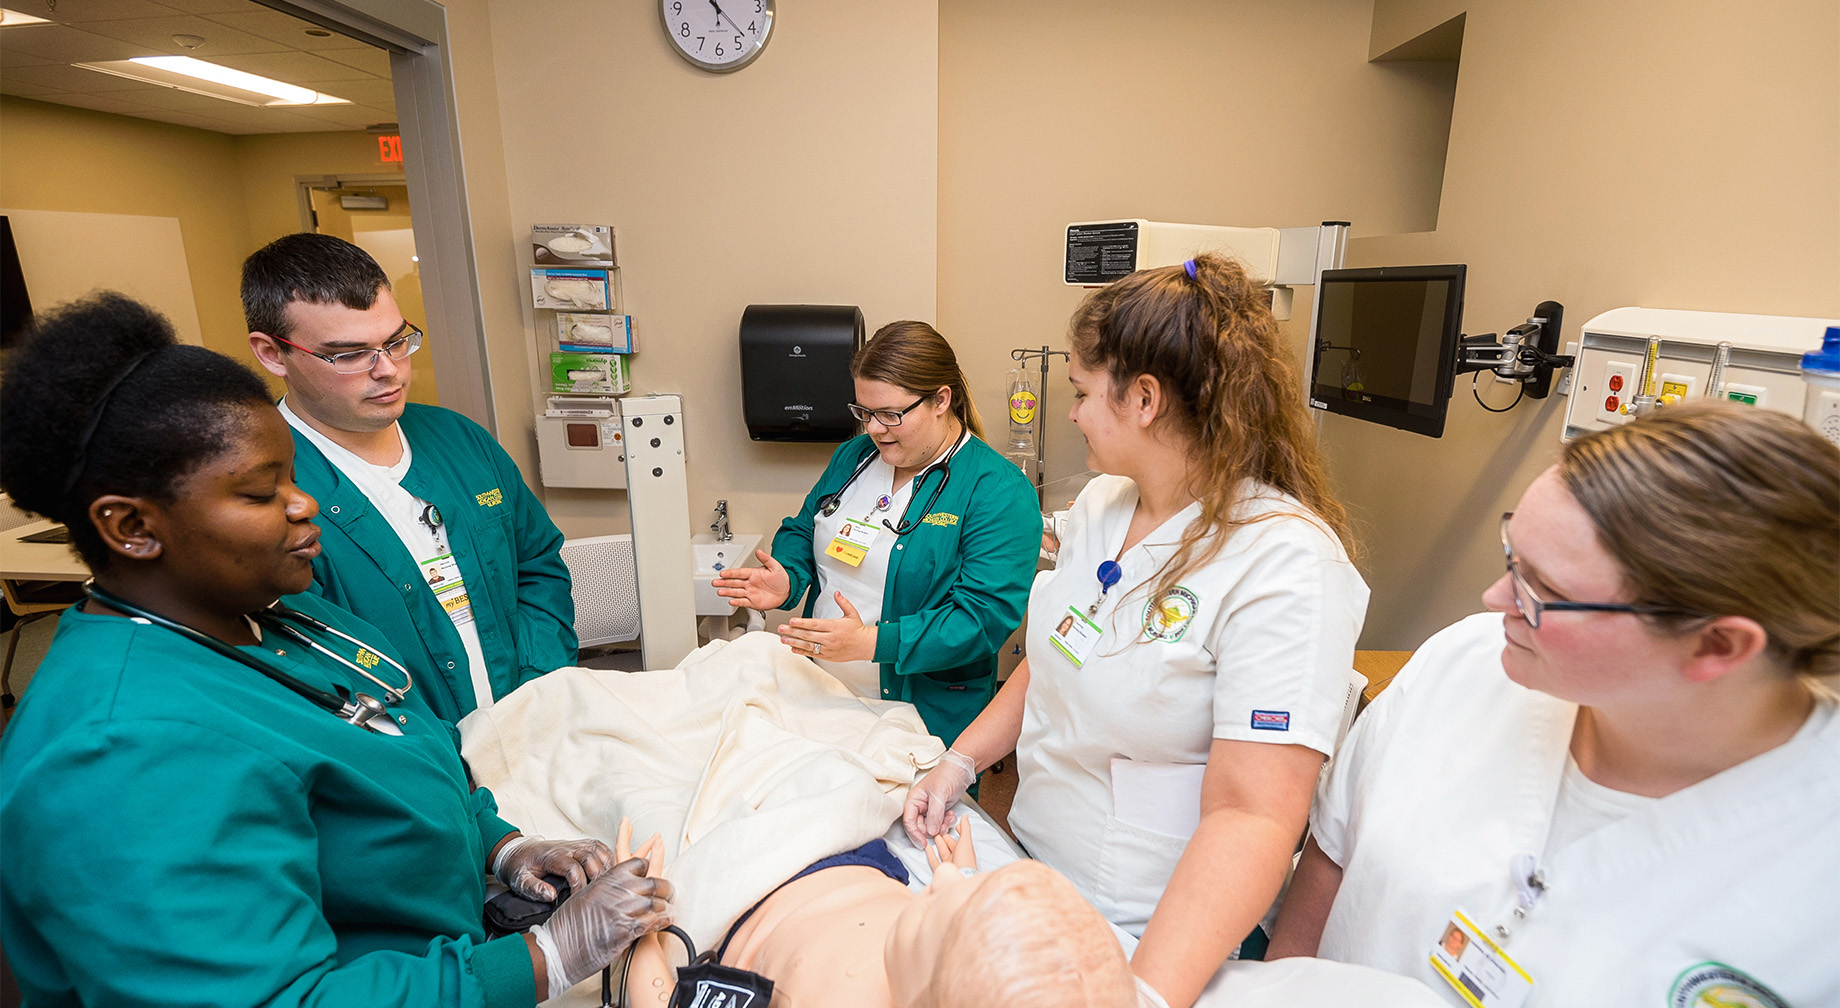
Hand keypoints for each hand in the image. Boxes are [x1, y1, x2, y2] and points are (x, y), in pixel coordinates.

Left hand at [493, 835, 614, 901]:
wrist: (519, 852)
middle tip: (596, 894)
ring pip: (598, 850)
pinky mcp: (580, 844)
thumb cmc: (521, 867)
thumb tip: (551, 896)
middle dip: (596, 876)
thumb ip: (533, 888)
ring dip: (604, 867)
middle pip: (590, 857)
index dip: (579, 886)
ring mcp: (574, 844)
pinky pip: (600, 847)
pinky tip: (606, 872)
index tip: (578, 900)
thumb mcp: (520, 881)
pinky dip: (607, 858)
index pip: (573, 869)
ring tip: (605, 885)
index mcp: (551, 856)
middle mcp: (566, 847)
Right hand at [529, 856, 673, 998]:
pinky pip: (653, 922)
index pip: (638, 864)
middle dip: (665, 888)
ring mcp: (622, 910)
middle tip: (669, 892)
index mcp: (606, 880)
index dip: (648, 869)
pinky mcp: (625, 930)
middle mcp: (617, 891)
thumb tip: (615, 887)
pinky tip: (667, 922)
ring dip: (664, 908)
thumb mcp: (584, 896)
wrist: (558, 948)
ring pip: (656, 903)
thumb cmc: (566, 926)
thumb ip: (604, 888)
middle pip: (653, 882)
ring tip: (666, 910)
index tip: (652, 874)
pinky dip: (663, 922)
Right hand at [713, 548, 790, 610]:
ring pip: (736, 592)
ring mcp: (750, 593)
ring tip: (719, 592)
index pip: (739, 573)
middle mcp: (749, 583)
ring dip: (728, 592)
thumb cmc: (781, 578)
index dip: (731, 573)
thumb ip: (766, 559)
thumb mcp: (775, 566)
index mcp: (753, 574)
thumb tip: (759, 551)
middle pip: (734, 582)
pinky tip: (731, 601)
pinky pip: (743, 602)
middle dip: (724, 582)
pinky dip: (737, 602)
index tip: (722, 573)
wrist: (787, 591)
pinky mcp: (753, 602)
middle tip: (715, 582)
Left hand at [780, 592, 876, 661]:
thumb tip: (837, 593)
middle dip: (793, 632)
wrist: (865, 645)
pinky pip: (813, 654)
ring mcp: (828, 648)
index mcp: (834, 626)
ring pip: (809, 646)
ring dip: (794, 642)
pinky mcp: (828, 656)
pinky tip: (793, 648)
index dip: (803, 623)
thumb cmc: (857, 630)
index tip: (792, 621)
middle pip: (808, 635)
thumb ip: (843, 602)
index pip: (815, 624)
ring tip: (783, 639)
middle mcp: (830, 638)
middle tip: (782, 629)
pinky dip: (802, 651)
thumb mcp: (852, 613)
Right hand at [902, 748, 975, 847]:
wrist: (962, 768)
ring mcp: (930, 808)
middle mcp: (920, 805)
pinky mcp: (939, 810)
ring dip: (941, 826)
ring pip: (931, 827)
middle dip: (932, 830)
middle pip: (920, 827)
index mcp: (914, 799)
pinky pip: (940, 823)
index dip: (915, 834)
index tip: (922, 843)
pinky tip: (952, 816)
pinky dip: (946, 823)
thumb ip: (934, 814)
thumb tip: (929, 831)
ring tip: (949, 818)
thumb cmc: (948, 774)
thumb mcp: (939, 794)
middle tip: (942, 828)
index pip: (909, 821)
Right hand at [923, 817, 976, 872]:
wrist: (959, 877)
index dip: (959, 831)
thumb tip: (966, 817)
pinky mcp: (942, 870)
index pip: (962, 839)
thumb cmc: (965, 860)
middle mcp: (958, 857)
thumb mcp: (966, 840)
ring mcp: (950, 864)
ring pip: (943, 852)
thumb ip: (965, 828)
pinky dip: (931, 854)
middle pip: (951, 846)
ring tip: (935, 836)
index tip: (955, 826)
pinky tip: (928, 848)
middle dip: (946, 838)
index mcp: (966, 850)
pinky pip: (935, 861)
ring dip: (939, 844)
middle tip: (941, 830)